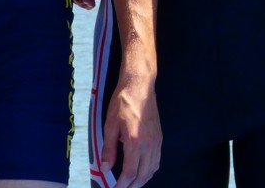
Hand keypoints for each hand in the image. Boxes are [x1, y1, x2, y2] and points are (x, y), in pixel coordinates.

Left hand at [101, 72, 161, 186]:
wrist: (140, 85)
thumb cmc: (123, 102)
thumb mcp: (110, 125)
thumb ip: (108, 148)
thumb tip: (105, 168)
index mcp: (134, 141)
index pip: (129, 173)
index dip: (121, 185)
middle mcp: (148, 144)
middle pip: (142, 175)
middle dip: (132, 186)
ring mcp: (156, 141)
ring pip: (152, 170)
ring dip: (142, 181)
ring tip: (130, 184)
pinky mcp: (159, 138)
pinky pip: (157, 161)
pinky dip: (149, 171)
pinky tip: (142, 171)